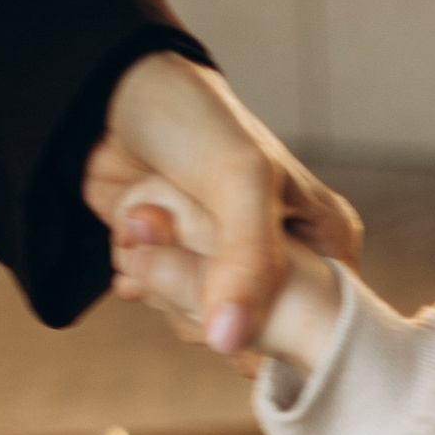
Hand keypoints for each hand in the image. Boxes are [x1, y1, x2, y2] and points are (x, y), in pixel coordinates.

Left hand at [83, 52, 360, 358]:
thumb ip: (247, 262)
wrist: (109, 90)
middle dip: (200, 294)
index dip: (267, 322)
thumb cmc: (192, 117)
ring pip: (202, 320)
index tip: (226, 288)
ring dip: (159, 281)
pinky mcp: (179, 262)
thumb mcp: (240, 182)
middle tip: (172, 238)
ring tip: (144, 225)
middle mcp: (283, 254)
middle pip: (253, 329)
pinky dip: (138, 280)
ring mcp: (227, 260)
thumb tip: (232, 344)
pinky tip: (128, 244)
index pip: (315, 321)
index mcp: (325, 234)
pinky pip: (164, 304)